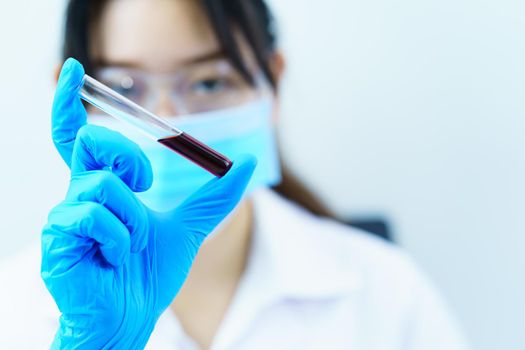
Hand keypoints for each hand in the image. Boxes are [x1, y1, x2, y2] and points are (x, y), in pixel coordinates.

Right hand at [41, 58, 255, 348]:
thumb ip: (217, 196)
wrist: (131, 316)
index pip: (79, 136)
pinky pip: (94, 214)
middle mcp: (79, 193)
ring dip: (134, 220)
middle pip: (92, 141)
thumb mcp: (189, 228)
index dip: (72, 102)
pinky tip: (115, 258)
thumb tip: (248, 161)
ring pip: (104, 184)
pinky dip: (120, 239)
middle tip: (145, 186)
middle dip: (128, 157)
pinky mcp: (57, 237)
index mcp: (103, 187)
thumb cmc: (148, 275)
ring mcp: (65, 215)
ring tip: (131, 246)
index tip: (72, 69)